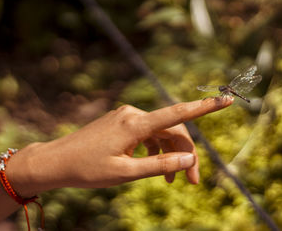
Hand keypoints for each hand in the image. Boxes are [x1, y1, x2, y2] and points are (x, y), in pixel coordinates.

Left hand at [7, 97, 232, 195]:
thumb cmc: (88, 169)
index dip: (204, 107)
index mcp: (135, 124)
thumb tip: (188, 161)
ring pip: (160, 133)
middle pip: (172, 130)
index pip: (177, 113)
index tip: (226, 100)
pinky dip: (155, 150)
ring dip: (170, 155)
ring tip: (173, 183)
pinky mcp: (121, 122)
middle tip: (193, 181)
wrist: (56, 161)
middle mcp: (134, 114)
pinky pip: (147, 134)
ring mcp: (127, 117)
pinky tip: (155, 168)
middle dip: (185, 154)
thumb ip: (159, 166)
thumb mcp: (126, 173)